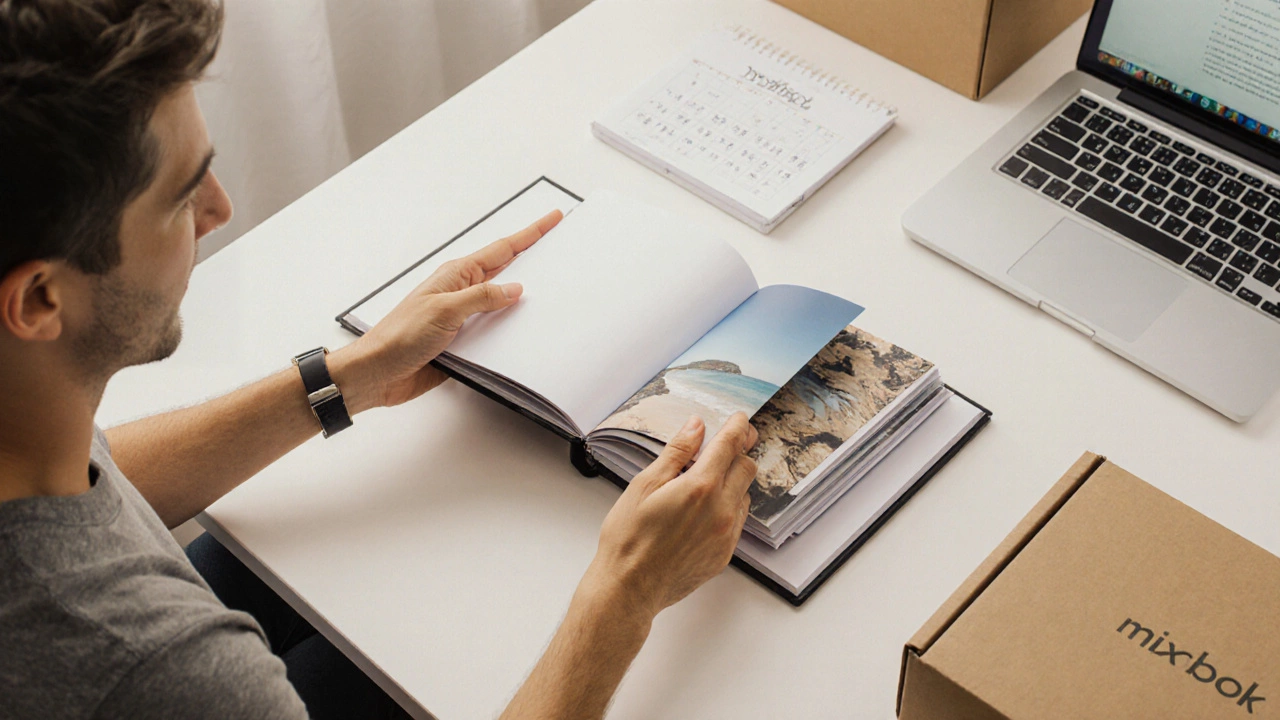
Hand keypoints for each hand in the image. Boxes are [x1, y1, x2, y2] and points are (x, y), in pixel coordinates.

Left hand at [329, 210, 561, 411]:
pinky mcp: (463, 339)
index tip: (552, 219)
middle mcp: (461, 292)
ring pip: (502, 301)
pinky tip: (523, 329)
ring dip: (523, 297)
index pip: (503, 249)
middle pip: (506, 270)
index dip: (530, 234)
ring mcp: (463, 316)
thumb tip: (514, 288)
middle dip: (533, 258)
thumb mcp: (444, 311)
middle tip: (557, 245)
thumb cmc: (399, 337)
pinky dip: (510, 327)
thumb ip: (481, 298)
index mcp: (457, 276)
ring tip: (550, 285)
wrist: (378, 372)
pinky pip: (494, 329)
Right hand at [582, 412, 758, 619]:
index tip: (739, 420)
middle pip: (747, 468)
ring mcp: (726, 534)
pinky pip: (738, 521)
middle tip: (728, 443)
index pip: (730, 446)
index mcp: (700, 487)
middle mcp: (721, 510)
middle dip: (740, 451)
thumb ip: (676, 454)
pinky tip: (706, 508)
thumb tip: (696, 428)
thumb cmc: (628, 538)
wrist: (630, 588)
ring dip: (734, 480)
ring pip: (745, 494)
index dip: (738, 428)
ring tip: (708, 479)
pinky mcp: (725, 554)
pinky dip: (729, 506)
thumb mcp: (644, 485)